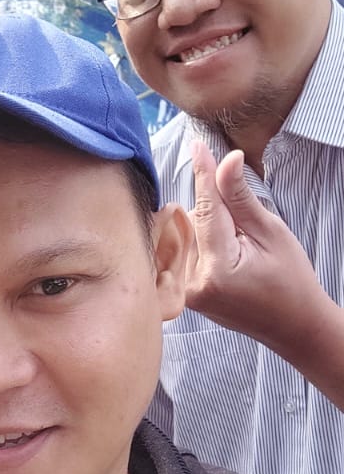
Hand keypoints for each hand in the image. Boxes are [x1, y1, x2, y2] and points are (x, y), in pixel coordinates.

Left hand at [185, 139, 320, 347]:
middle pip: (189, 219)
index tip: (198, 146)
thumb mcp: (271, 233)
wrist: (294, 327)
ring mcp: (184, 292)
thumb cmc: (291, 282)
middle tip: (243, 231)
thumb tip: (225, 160)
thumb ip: (240, 198)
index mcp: (217, 269)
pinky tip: (219, 253)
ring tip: (235, 249)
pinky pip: (180, 251)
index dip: (204, 175)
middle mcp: (193, 283)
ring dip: (204, 228)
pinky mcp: (182, 294)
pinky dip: (196, 242)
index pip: (205, 208)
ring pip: (183, 234)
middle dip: (211, 211)